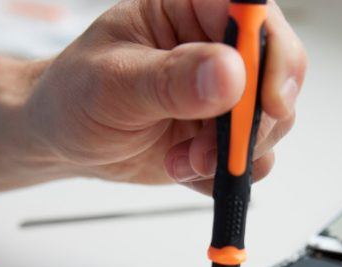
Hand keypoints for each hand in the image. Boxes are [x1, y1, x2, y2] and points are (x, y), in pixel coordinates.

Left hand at [25, 0, 306, 194]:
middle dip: (251, 124)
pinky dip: (221, 175)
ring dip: (231, 155)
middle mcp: (216, 48)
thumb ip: (170, 80)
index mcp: (191, 9)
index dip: (273, 58)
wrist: (64, 139)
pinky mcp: (222, 134)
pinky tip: (183, 167)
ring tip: (183, 160)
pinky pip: (250, 159)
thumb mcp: (112, 84)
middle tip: (211, 150)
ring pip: (270, 124)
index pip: (255, 20)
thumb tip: (228, 74)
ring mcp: (224, 94)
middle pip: (277, 76)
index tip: (267, 103)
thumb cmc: (74, 96)